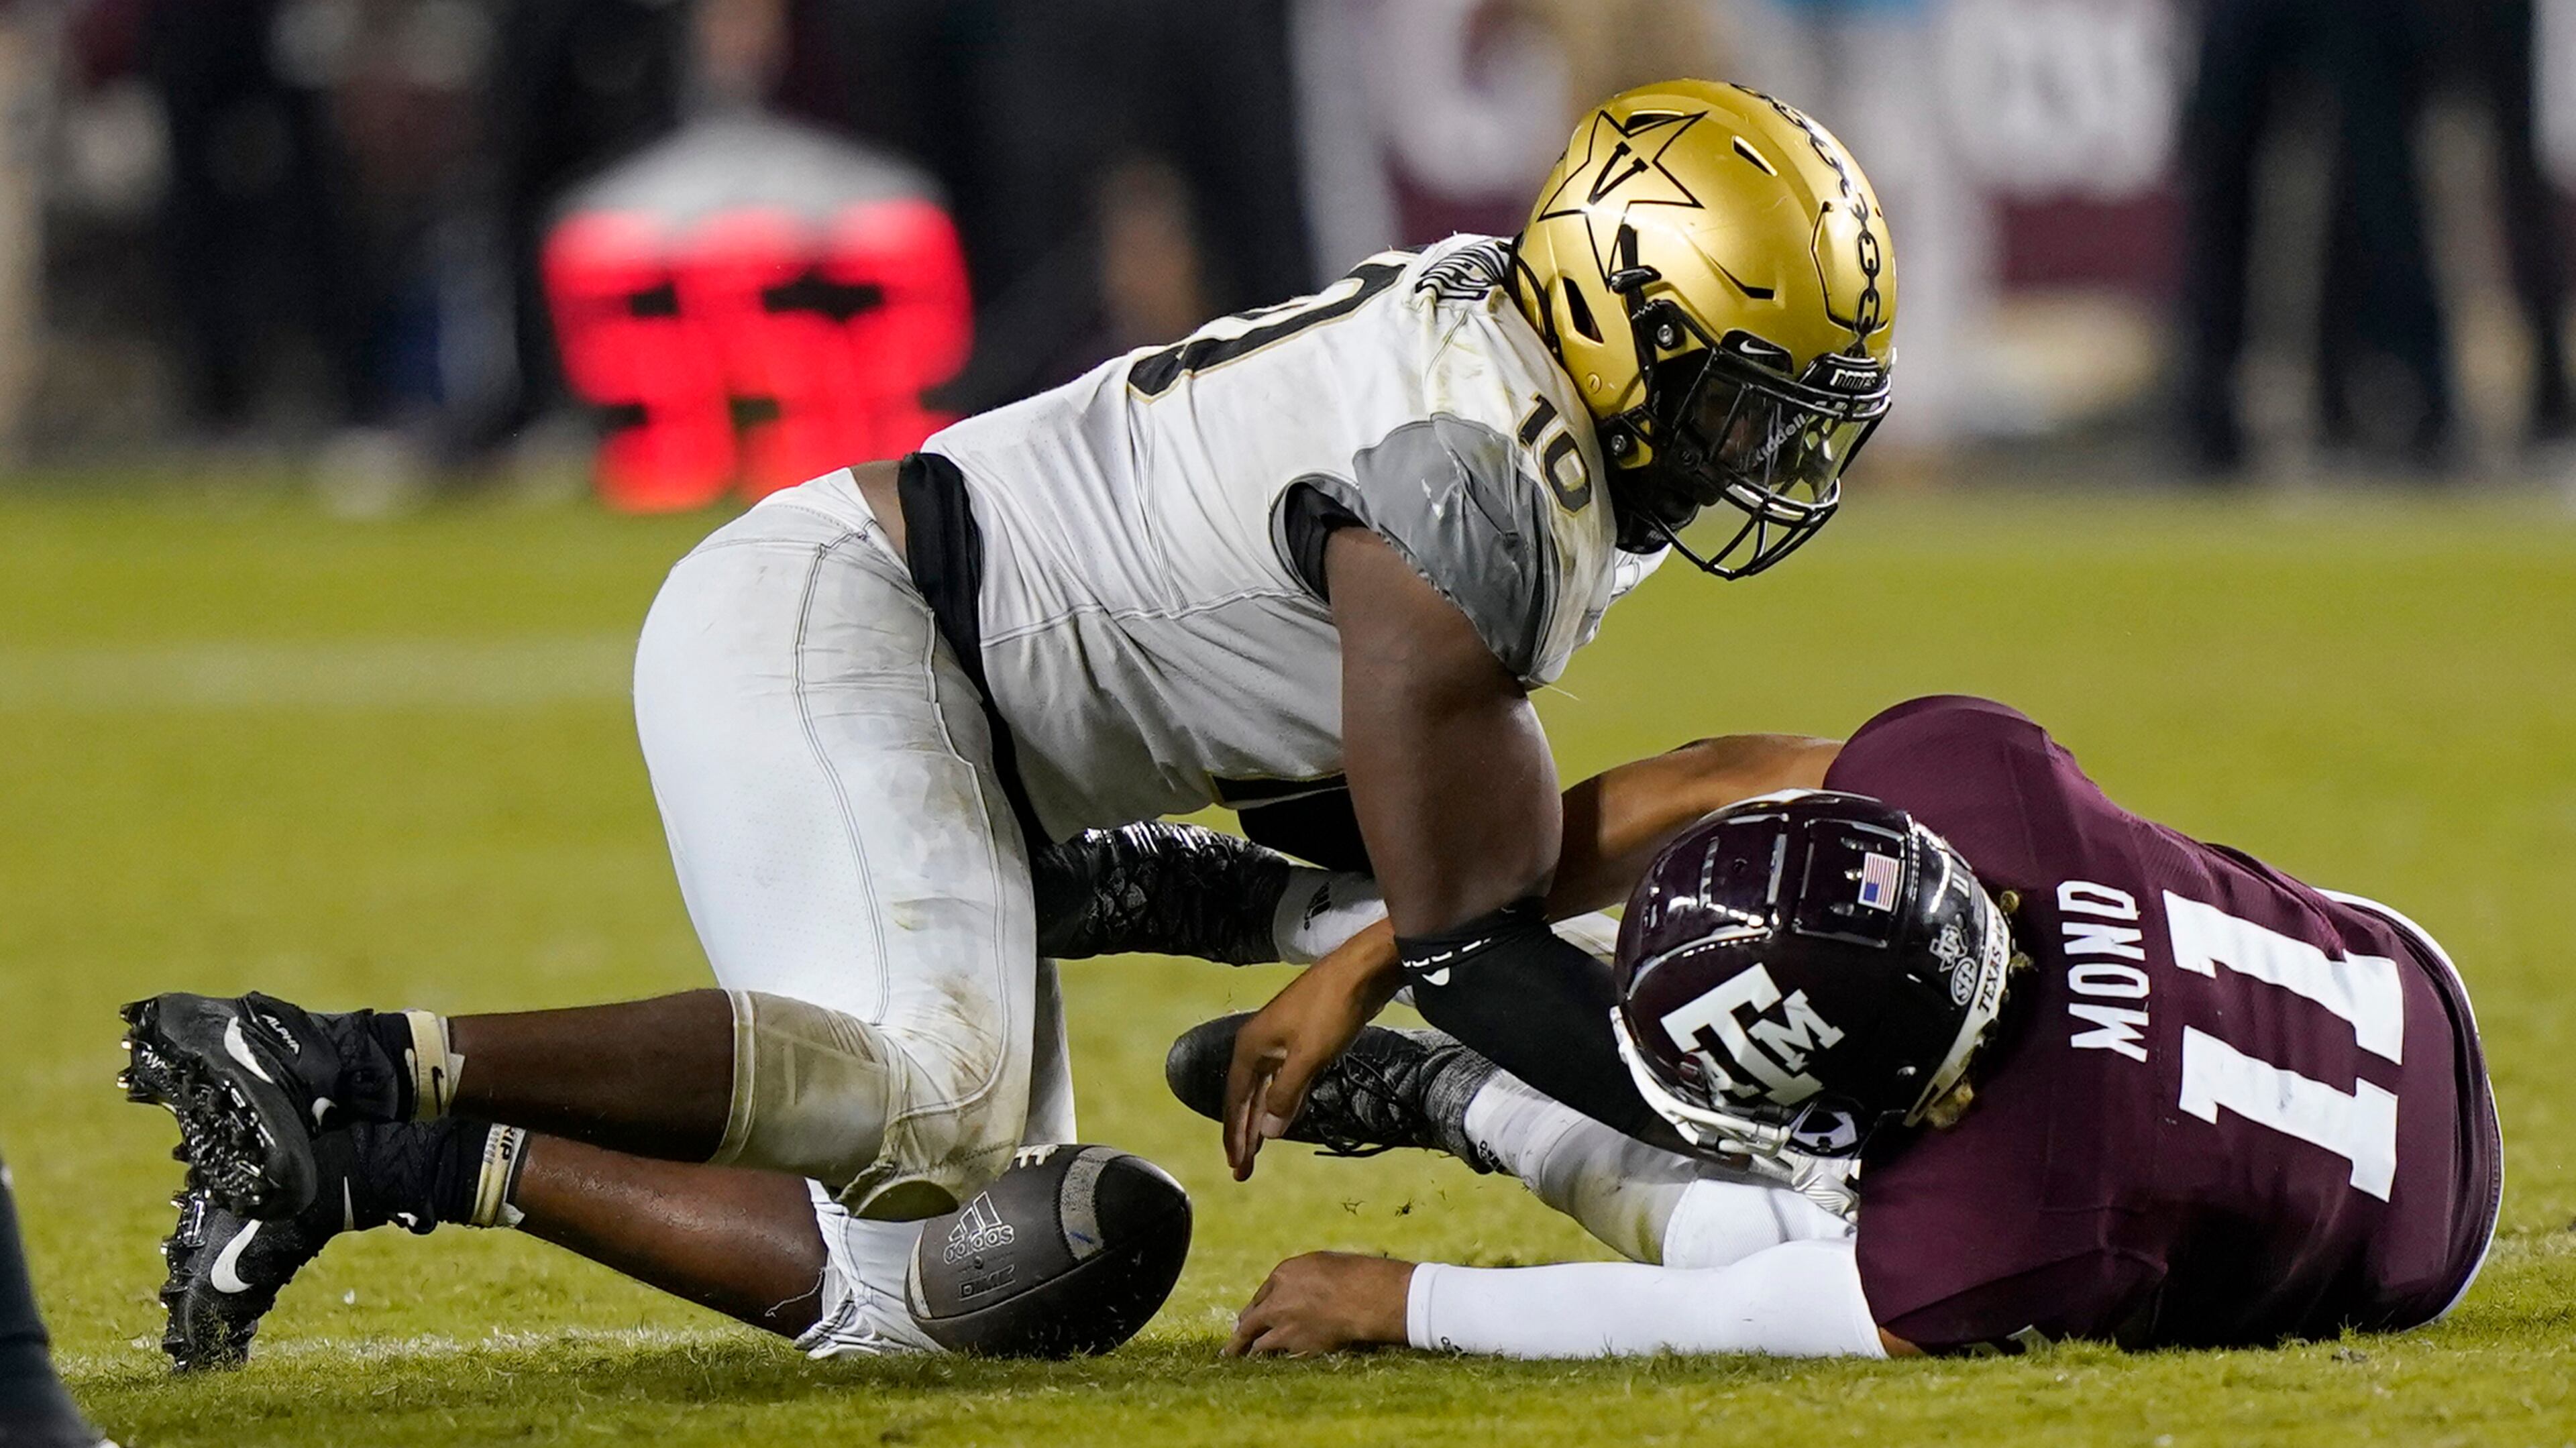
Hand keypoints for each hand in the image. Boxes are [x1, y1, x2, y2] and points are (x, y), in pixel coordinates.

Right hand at [1223, 922, 1402, 1179]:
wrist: (1361, 972)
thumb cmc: (1330, 1011)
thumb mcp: (1307, 1057)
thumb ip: (1285, 1096)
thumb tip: (1266, 1133)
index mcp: (1251, 1047)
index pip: (1235, 1100)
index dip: (1235, 1134)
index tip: (1236, 1165)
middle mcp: (1259, 1044)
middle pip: (1246, 1098)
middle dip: (1244, 1133)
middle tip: (1243, 1169)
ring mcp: (1280, 1042)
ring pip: (1265, 1090)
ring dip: (1262, 1119)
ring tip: (1257, 1150)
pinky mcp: (1302, 1041)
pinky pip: (1285, 1080)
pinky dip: (1283, 1101)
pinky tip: (1284, 1118)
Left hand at [1226, 1252, 1415, 1355]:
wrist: (1360, 1297)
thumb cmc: (1347, 1274)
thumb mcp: (1317, 1264)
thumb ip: (1298, 1278)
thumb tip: (1295, 1288)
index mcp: (1281, 1276)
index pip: (1260, 1297)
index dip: (1253, 1310)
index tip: (1245, 1319)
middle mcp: (1276, 1304)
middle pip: (1249, 1323)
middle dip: (1238, 1337)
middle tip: (1229, 1348)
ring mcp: (1285, 1329)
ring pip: (1259, 1345)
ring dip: (1252, 1352)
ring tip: (1244, 1361)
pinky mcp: (1299, 1348)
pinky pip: (1283, 1356)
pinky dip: (1279, 1360)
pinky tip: (1273, 1366)